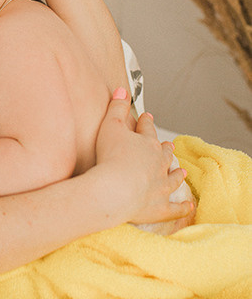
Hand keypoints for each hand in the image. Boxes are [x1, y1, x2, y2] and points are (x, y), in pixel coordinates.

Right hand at [94, 90, 193, 231]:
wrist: (114, 190)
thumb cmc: (110, 157)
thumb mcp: (110, 126)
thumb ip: (117, 108)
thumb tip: (122, 90)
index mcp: (147, 143)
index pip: (147, 129)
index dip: (146, 123)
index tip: (148, 117)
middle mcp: (159, 163)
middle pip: (164, 153)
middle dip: (166, 148)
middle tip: (169, 145)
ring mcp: (161, 186)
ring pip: (173, 178)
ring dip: (177, 174)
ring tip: (182, 171)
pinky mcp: (160, 208)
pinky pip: (174, 208)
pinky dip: (182, 208)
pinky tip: (189, 207)